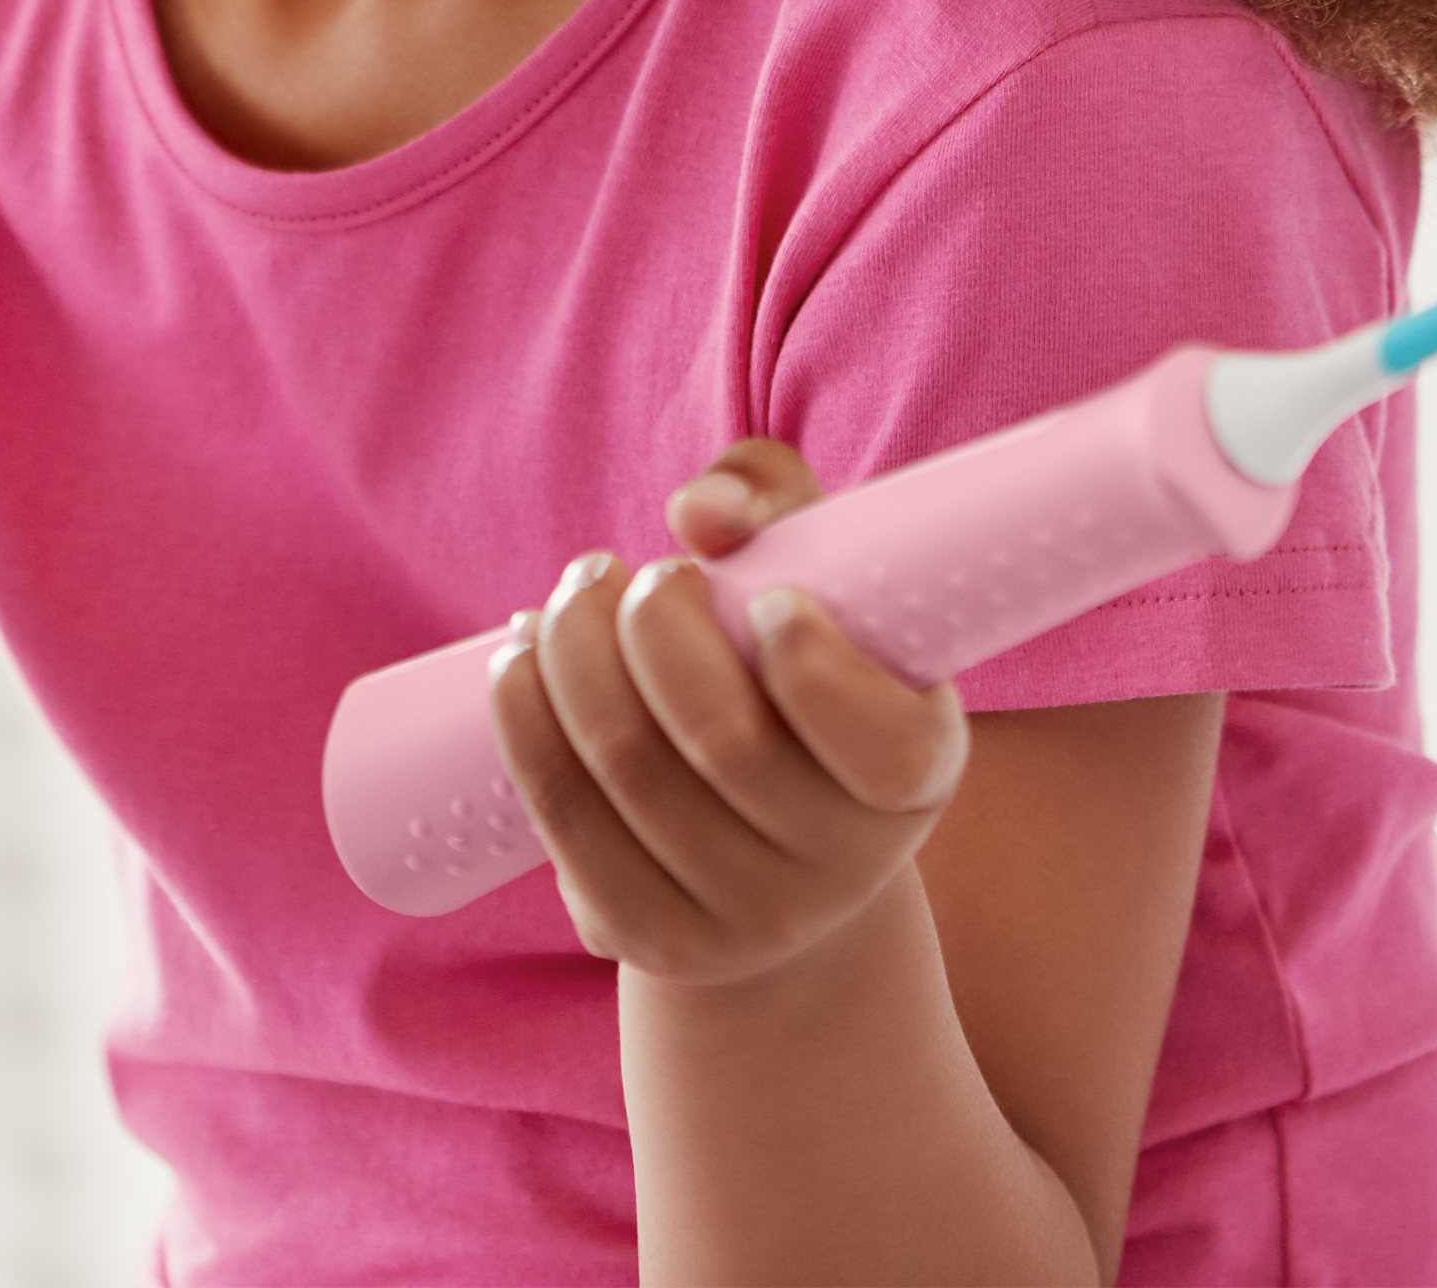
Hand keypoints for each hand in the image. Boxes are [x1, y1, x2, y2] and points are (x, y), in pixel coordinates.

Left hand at [488, 439, 969, 993]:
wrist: (767, 834)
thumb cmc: (792, 660)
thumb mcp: (821, 571)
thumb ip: (773, 501)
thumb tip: (699, 514)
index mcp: (915, 773)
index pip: (880, 749)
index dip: (814, 667)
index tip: (767, 599)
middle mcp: (845, 868)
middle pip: (724, 742)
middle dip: (654, 626)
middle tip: (634, 572)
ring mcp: (745, 920)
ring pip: (628, 771)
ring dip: (572, 655)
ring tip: (570, 597)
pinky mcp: (648, 935)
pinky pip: (564, 824)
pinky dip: (526, 723)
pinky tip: (520, 662)